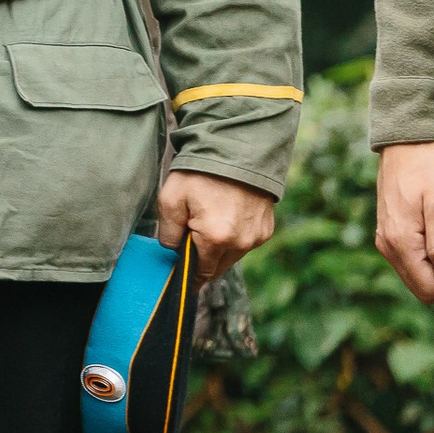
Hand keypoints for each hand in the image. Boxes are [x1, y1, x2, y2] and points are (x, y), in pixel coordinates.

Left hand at [156, 167, 276, 280]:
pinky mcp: (266, 229)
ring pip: (232, 257)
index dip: (190, 277)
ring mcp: (256, 237)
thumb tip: (171, 250)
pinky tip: (222, 220)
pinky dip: (233, 239)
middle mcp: (241, 244)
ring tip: (204, 227)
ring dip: (218, 251)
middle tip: (187, 250)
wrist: (235, 151)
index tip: (181, 281)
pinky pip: (245, 244)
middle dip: (202, 264)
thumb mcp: (170, 200)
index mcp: (216, 239)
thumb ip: (168, 233)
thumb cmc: (199, 174)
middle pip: (218, 268)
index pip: (201, 273)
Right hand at [377, 141, 433, 301]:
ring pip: (416, 274)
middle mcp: (388, 245)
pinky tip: (432, 228)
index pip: (430, 289)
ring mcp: (385, 239)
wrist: (405, 145)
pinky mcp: (388, 232)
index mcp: (400, 242)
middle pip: (421, 287)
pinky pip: (410, 259)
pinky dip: (426, 253)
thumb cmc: (427, 170)